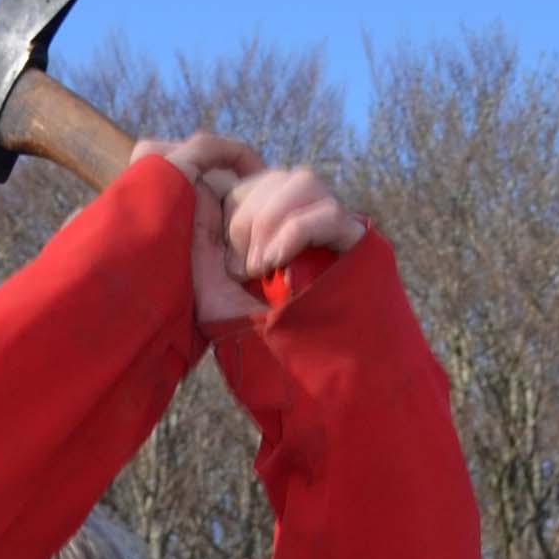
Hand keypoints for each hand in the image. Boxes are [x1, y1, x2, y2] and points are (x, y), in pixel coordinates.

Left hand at [149, 130, 365, 326]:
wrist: (298, 382)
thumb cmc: (251, 340)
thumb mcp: (210, 286)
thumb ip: (201, 235)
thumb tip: (200, 183)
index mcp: (275, 224)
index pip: (252, 182)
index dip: (233, 208)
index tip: (229, 262)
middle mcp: (306, 219)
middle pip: (275, 176)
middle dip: (247, 219)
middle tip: (242, 271)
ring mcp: (334, 230)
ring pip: (303, 181)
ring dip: (270, 220)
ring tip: (261, 268)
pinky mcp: (358, 245)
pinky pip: (328, 214)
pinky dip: (294, 232)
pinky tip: (276, 264)